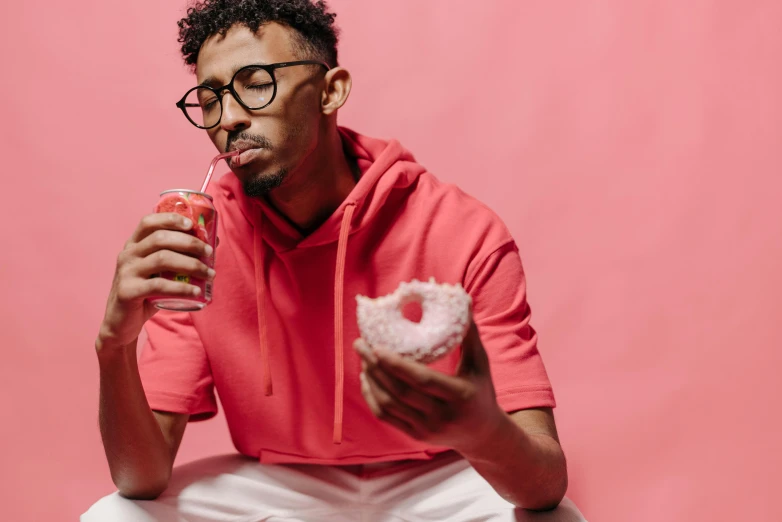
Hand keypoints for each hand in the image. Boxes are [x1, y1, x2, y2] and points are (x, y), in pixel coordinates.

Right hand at [96, 213, 214, 350]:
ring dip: (191, 264)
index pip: (148, 222)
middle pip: (160, 238)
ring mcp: (126, 273)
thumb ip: (180, 256)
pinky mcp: (128, 292)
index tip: (191, 224)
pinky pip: (159, 286)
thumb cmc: (146, 294)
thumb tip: (214, 240)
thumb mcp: (161, 272)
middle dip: (189, 242)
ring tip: (209, 273)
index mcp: (133, 245)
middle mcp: (127, 255)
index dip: (170, 219)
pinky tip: (197, 291)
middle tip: (209, 251)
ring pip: (162, 259)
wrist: (121, 324)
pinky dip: (181, 287)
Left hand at [354, 321, 505, 455]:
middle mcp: (441, 416)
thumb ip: (469, 335)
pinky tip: (367, 379)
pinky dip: (372, 397)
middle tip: (361, 345)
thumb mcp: (480, 363)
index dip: (396, 364)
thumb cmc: (481, 391)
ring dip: (371, 380)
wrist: (482, 435)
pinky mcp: (415, 435)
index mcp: (459, 395)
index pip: (422, 380)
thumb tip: (462, 300)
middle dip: (376, 367)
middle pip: (399, 392)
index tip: (377, 346)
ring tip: (363, 358)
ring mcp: (426, 429)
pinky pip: (385, 416)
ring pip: (388, 404)